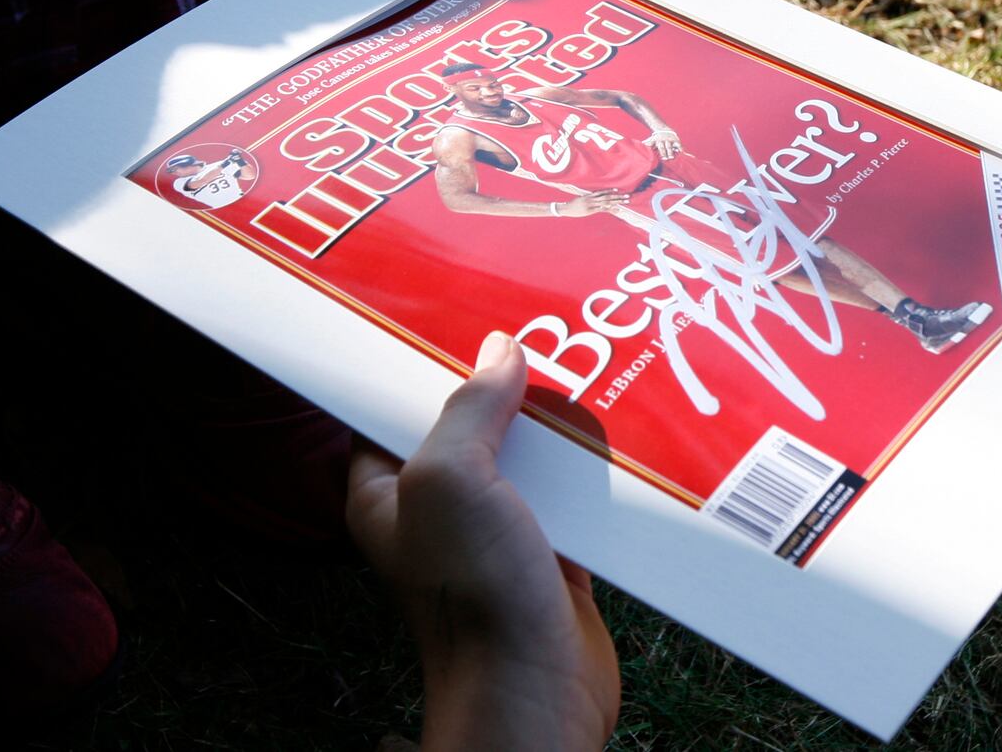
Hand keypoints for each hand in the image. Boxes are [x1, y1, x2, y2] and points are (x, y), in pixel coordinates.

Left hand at [346, 332, 619, 751]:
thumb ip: (469, 408)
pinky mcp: (551, 550)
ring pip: (525, 454)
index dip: (421, 360)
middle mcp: (438, 506)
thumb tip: (501, 351)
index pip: (392, 406)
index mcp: (387, 489)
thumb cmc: (469, 594)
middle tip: (539, 325)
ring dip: (553, 422)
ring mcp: (496, 529)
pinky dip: (590, 466)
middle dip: (502, 381)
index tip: (458, 313)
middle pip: (469, 421)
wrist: (534, 688)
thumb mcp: (449, 479)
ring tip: (587, 362)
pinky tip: (614, 428)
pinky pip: (571, 491)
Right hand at [560, 189, 629, 215]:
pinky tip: (618, 210)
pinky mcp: (591, 210)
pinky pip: (603, 209)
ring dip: (618, 202)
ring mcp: (592, 204)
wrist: (565, 208)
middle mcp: (593, 198)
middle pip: (608, 197)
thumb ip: (586, 199)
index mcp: (590, 195)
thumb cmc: (572, 205)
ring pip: (607, 202)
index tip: (618, 191)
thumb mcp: (580, 200)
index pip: (602, 192)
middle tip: (627, 196)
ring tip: (626, 202)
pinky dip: (611, 209)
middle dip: (618, 197)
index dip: (610, 191)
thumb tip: (591, 200)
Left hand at [643, 127, 681, 159]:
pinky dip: (680, 149)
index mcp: (656, 141)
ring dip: (670, 152)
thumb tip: (639, 146)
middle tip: (664, 159)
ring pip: (670, 147)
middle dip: (663, 153)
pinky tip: (681, 153)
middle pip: (662, 147)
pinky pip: (678, 145)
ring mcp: (669, 140)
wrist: (664, 131)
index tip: (654, 156)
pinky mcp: (676, 141)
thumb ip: (646, 144)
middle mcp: (663, 140)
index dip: (654, 150)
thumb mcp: (650, 140)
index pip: (653, 145)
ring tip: (671, 158)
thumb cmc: (656, 139)